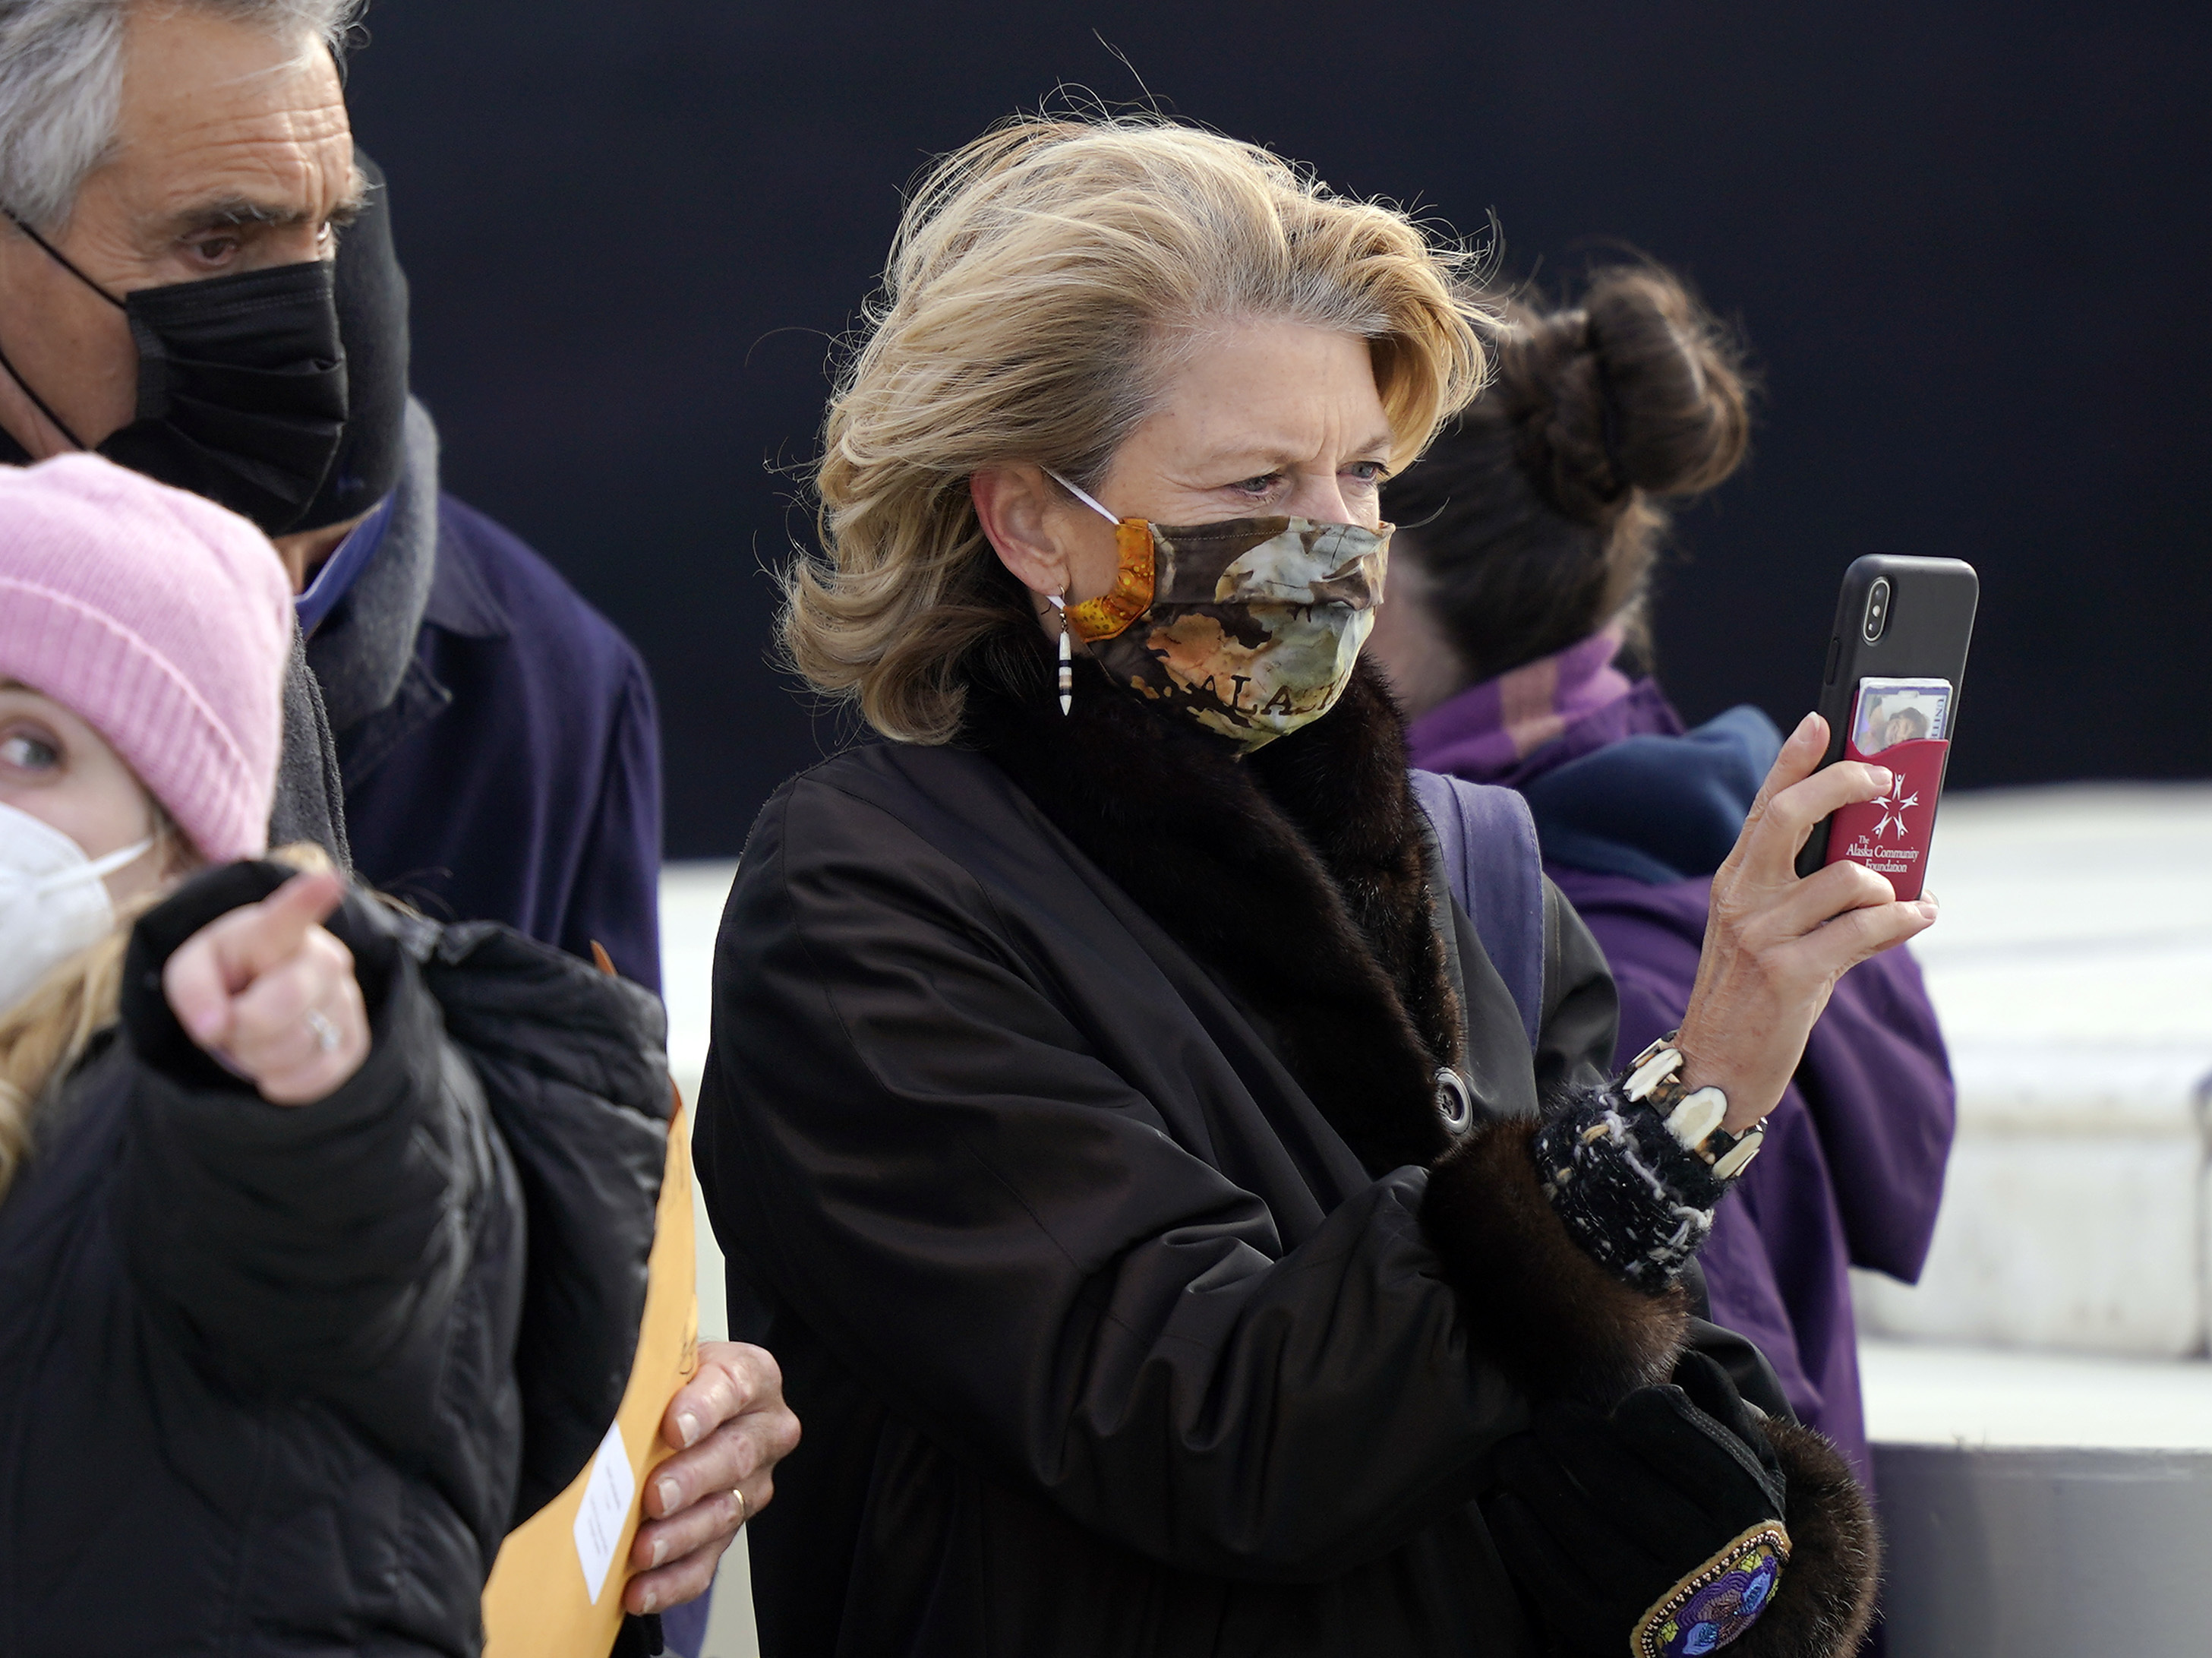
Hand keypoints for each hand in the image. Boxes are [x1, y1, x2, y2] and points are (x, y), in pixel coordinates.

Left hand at [162, 870, 369, 1105]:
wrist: (260, 1000)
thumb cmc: (227, 977)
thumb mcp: (191, 973)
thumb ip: (192, 993)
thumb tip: (213, 1027)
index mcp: (275, 931)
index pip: (292, 913)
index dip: (310, 898)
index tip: (330, 881)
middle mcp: (322, 957)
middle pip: (287, 1002)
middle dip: (245, 1027)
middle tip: (233, 1021)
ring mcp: (346, 998)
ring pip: (300, 1046)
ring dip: (260, 1059)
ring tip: (256, 1039)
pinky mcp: (355, 1038)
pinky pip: (320, 1075)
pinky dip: (286, 1083)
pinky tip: (275, 1066)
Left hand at [623, 1341, 801, 1615]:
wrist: (684, 1409)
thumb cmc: (674, 1384)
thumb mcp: (669, 1364)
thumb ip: (653, 1374)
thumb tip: (608, 1394)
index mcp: (753, 1377)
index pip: (734, 1386)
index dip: (704, 1409)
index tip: (674, 1428)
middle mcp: (764, 1431)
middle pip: (734, 1456)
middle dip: (691, 1480)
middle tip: (656, 1496)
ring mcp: (751, 1485)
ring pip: (723, 1513)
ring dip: (680, 1535)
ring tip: (643, 1550)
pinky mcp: (729, 1530)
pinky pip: (707, 1561)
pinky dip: (672, 1581)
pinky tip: (641, 1590)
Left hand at [1481, 1353, 1789, 1656]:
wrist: (1730, 1629)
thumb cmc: (1730, 1525)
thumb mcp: (1753, 1468)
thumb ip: (1724, 1409)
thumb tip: (1686, 1358)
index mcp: (1739, 1503)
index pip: (1666, 1429)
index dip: (1634, 1406)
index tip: (1621, 1409)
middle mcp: (1700, 1555)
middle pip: (1608, 1472)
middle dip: (1565, 1430)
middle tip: (1547, 1415)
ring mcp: (1652, 1600)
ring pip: (1572, 1520)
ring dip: (1529, 1472)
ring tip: (1515, 1452)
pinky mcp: (1605, 1632)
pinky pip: (1547, 1574)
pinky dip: (1517, 1531)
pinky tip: (1509, 1502)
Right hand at [1678, 712, 1938, 1127]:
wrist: (1717, 1066)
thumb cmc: (1752, 997)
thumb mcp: (1766, 936)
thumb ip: (1814, 898)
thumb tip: (1889, 873)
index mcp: (1735, 881)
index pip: (1764, 806)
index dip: (1793, 759)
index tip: (1822, 721)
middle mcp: (1742, 898)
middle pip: (1791, 816)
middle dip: (1845, 786)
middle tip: (1885, 783)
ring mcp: (1763, 935)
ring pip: (1846, 878)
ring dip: (1888, 885)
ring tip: (1905, 899)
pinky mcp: (1791, 973)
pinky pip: (1865, 928)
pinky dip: (1903, 919)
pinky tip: (1917, 917)